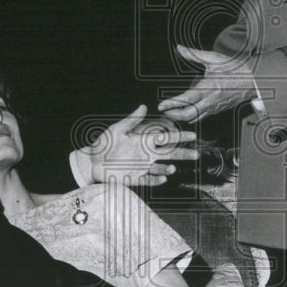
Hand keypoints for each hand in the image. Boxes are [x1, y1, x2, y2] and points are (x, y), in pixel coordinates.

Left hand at [80, 104, 197, 186]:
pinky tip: (163, 178)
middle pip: (168, 154)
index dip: (178, 137)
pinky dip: (156, 179)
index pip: (165, 138)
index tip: (192, 135)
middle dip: (182, 154)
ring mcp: (141, 167)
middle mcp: (145, 154)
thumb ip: (131, 120)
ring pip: (160, 168)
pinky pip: (148, 180)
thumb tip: (143, 106)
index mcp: (143, 141)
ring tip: (172, 168)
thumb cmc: (102, 145)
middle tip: (196, 154)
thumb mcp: (116, 130)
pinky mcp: (134, 178)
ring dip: (167, 168)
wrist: (90, 163)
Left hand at [157, 44, 257, 122]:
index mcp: (208, 87)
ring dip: (181, 117)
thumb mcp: (214, 59)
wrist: (253, 81)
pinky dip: (190, 116)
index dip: (172, 103)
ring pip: (194, 118)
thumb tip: (180, 48)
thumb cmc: (235, 69)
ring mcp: (214, 107)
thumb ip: (194, 54)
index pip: (186, 99)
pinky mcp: (217, 110)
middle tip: (164, 110)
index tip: (161, 105)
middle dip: (173, 114)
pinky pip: (201, 117)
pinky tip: (184, 112)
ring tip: (170, 112)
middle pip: (188, 114)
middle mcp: (210, 100)